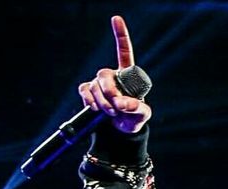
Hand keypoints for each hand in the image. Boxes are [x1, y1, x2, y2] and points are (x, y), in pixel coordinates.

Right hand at [78, 16, 151, 134]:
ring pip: (94, 85)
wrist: (120, 131)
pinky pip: (85, 91)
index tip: (116, 19)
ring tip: (111, 113)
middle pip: (104, 74)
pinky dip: (89, 101)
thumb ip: (137, 108)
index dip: (120, 35)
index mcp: (127, 75)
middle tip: (116, 107)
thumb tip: (123, 104)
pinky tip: (96, 109)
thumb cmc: (134, 118)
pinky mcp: (89, 93)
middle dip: (109, 92)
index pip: (124, 51)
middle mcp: (112, 76)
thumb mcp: (142, 115)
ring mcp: (99, 84)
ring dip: (102, 102)